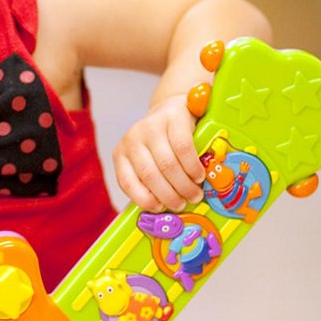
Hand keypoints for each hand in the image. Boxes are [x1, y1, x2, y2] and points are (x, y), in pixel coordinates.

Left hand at [113, 94, 204, 212]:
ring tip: (194, 194)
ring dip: (183, 185)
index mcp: (121, 153)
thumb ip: (150, 181)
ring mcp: (151, 126)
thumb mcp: (148, 161)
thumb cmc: (162, 144)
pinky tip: (198, 176)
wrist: (173, 109)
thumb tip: (162, 211)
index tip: (159, 209)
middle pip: (150, 175)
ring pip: (167, 164)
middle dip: (169, 195)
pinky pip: (184, 148)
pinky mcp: (173, 118)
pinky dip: (192, 167)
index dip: (143, 199)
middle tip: (183, 204)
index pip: (126, 182)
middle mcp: (132, 139)